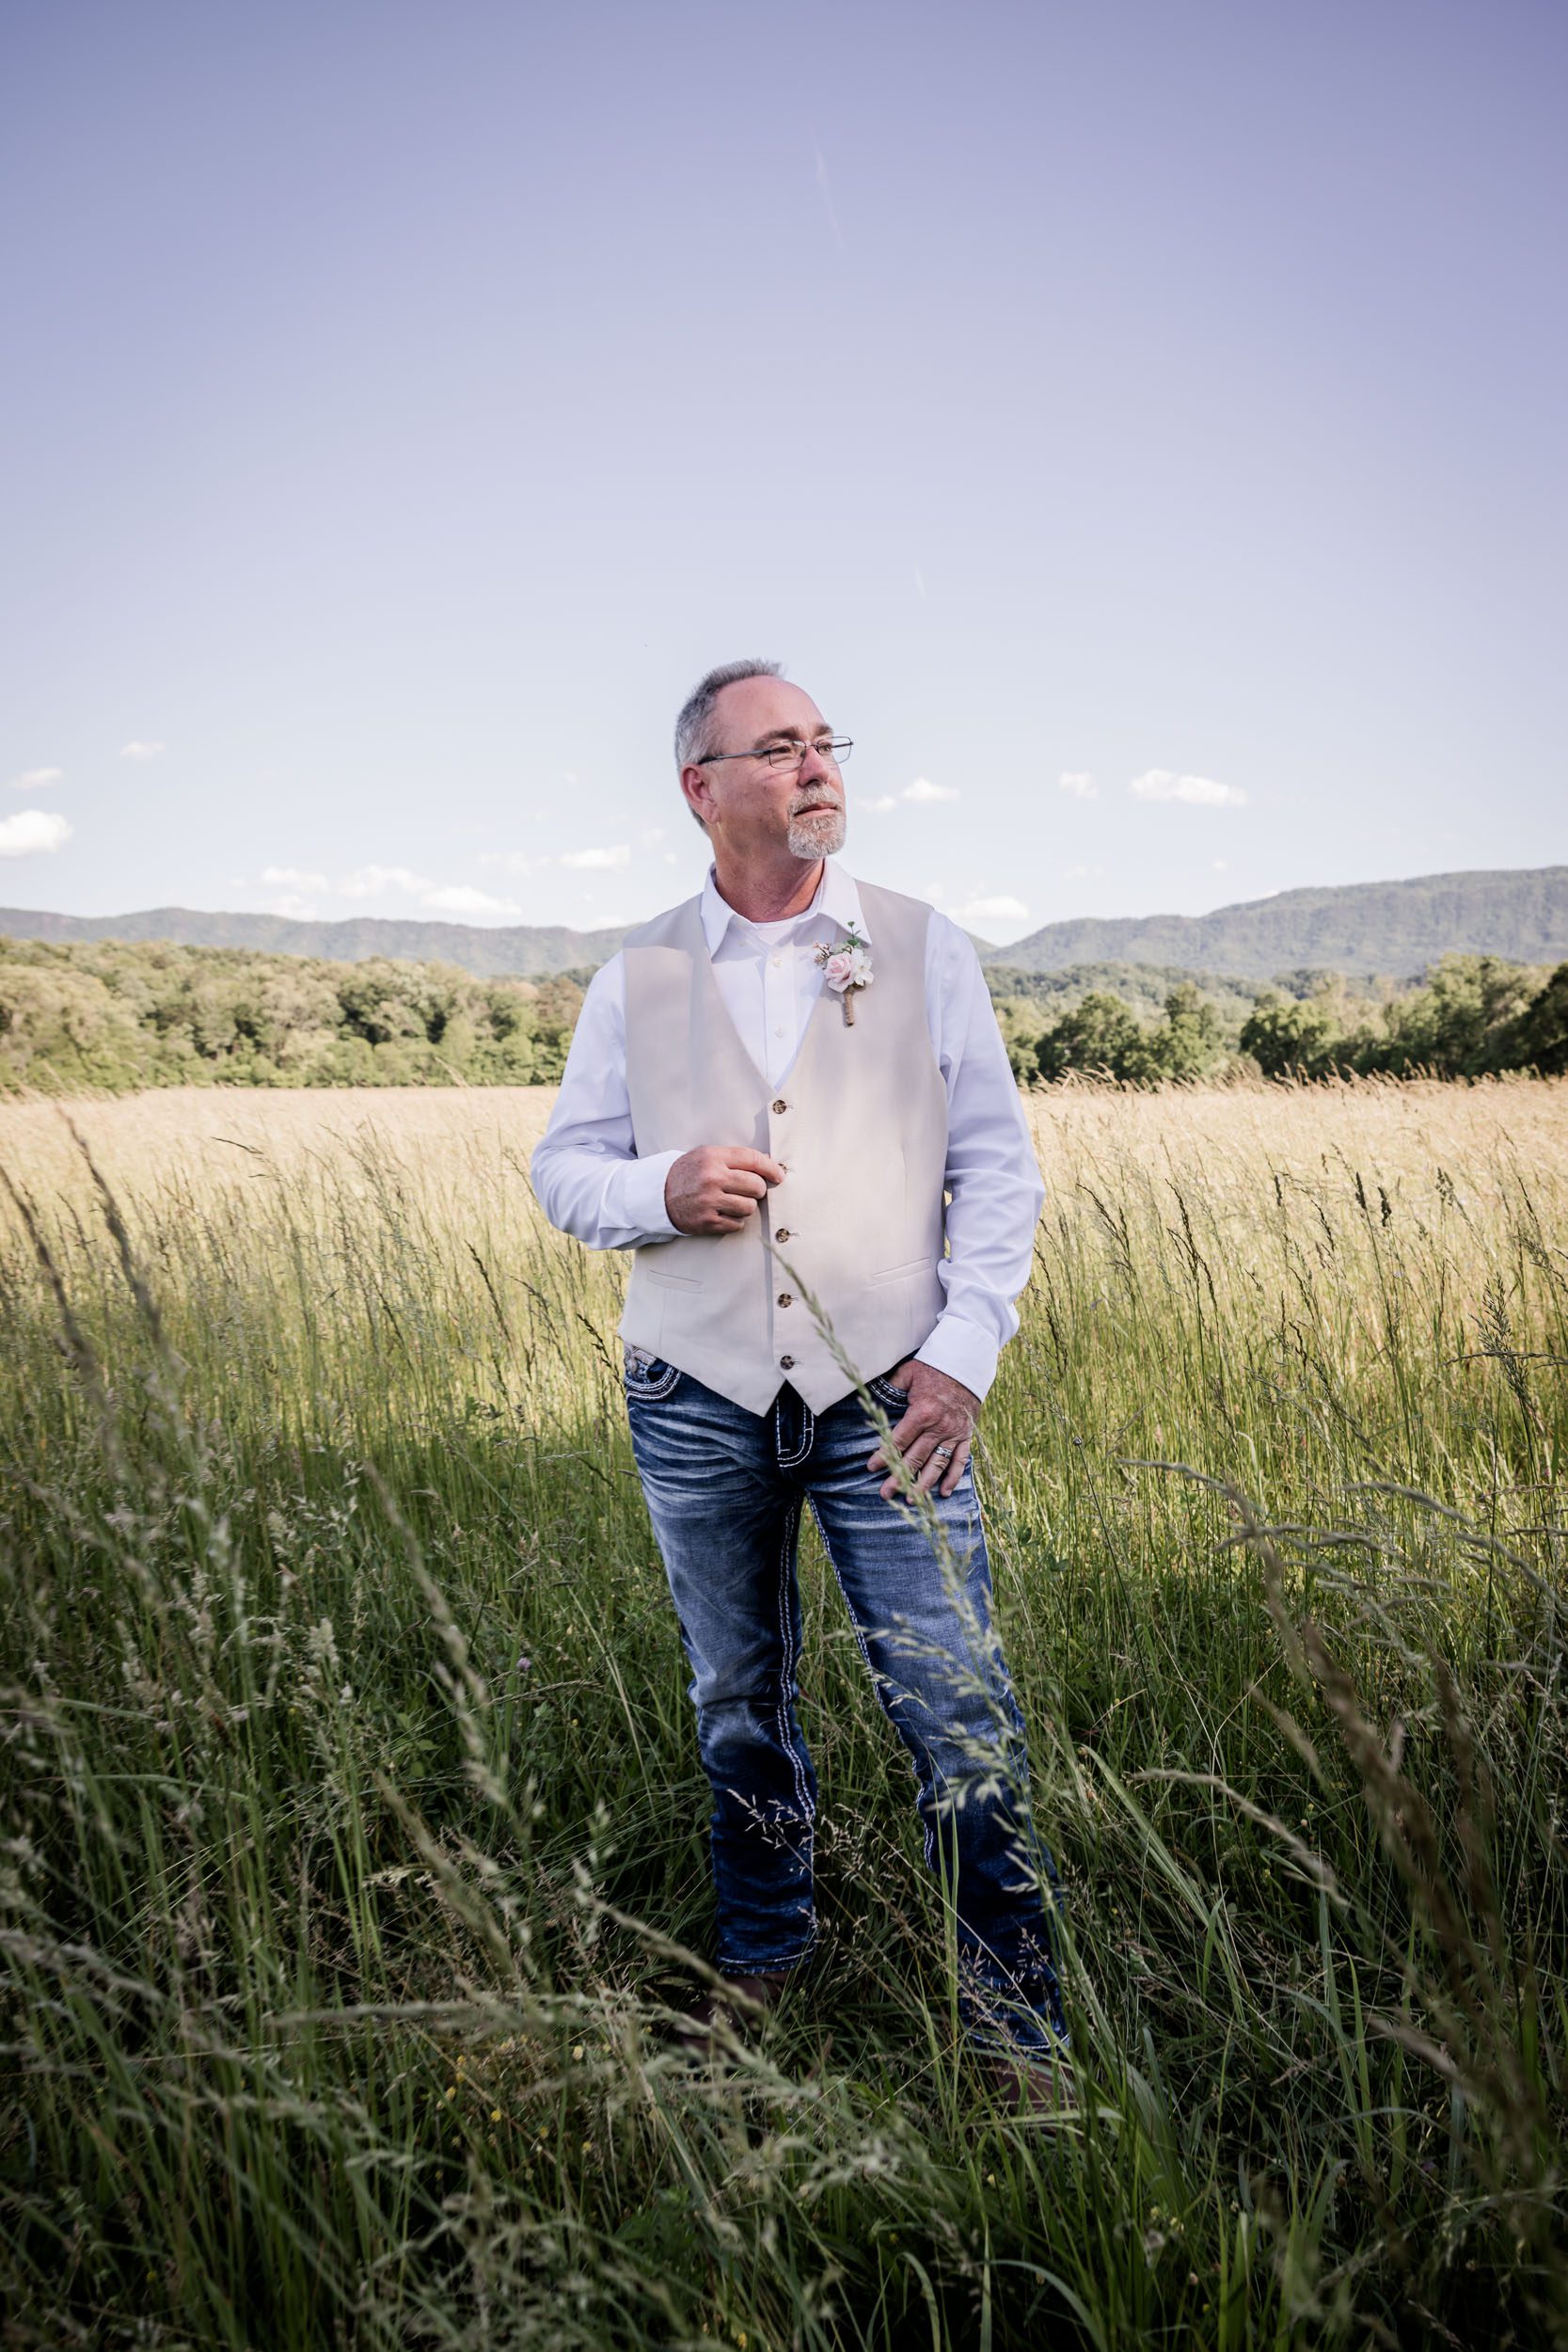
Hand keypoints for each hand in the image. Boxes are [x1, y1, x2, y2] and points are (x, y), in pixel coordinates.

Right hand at [665, 1145, 784, 1235]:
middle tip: (751, 1190)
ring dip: (747, 1206)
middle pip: (756, 1186)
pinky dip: (736, 1220)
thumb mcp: (707, 1155)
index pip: (753, 1160)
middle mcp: (711, 1179)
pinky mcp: (707, 1222)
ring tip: (734, 1201)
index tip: (779, 1175)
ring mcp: (709, 1202)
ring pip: (749, 1207)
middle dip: (758, 1189)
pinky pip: (737, 1224)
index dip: (771, 1168)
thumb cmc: (689, 1173)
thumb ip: (736, 1157)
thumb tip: (769, 1161)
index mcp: (713, 1158)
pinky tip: (724, 1213)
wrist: (659, 1195)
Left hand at [867, 1358, 978, 1500]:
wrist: (967, 1364)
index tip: (872, 1467)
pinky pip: (960, 1460)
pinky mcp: (966, 1435)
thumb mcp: (908, 1372)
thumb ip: (891, 1387)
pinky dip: (953, 1477)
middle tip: (886, 1493)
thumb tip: (869, 1397)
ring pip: (937, 1464)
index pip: (899, 1440)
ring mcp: (954, 1433)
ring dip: (924, 1484)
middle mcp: (939, 1427)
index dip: (884, 1455)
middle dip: (899, 1477)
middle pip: (915, 1458)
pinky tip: (945, 1492)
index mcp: (922, 1412)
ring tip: (912, 1499)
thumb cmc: (934, 1368)